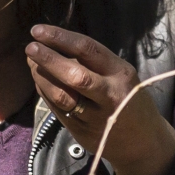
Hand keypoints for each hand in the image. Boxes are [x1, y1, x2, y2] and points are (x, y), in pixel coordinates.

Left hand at [27, 24, 174, 174]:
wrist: (144, 144)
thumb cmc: (131, 100)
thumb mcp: (123, 75)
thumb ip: (95, 63)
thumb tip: (56, 45)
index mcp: (121, 74)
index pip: (87, 50)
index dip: (60, 37)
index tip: (38, 30)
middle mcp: (110, 95)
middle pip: (74, 75)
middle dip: (48, 59)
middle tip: (30, 47)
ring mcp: (96, 117)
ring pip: (62, 95)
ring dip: (41, 77)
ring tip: (31, 62)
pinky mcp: (83, 133)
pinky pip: (58, 110)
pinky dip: (45, 93)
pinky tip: (39, 81)